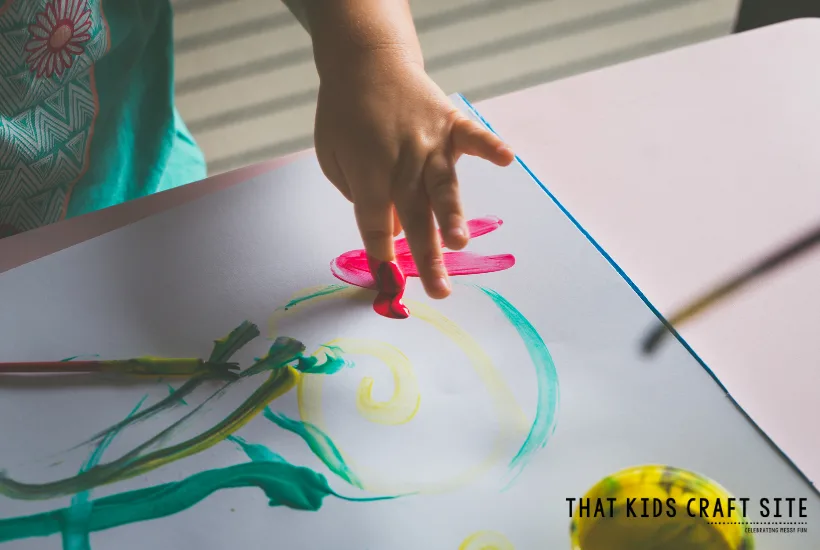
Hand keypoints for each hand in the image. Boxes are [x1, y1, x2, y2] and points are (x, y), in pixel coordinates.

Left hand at [313, 47, 514, 298]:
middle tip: (439, 290)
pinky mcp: (450, 122)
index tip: (390, 282)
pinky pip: (473, 136)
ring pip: (443, 186)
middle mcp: (401, 161)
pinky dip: (489, 146)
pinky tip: (507, 159)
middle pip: (414, 217)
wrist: (364, 60)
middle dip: (426, 256)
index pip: (374, 223)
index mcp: (368, 172)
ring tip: (460, 242)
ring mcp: (429, 141)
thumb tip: (393, 229)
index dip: (381, 254)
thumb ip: (360, 194)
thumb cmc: (344, 114)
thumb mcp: (333, 156)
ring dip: (452, 215)